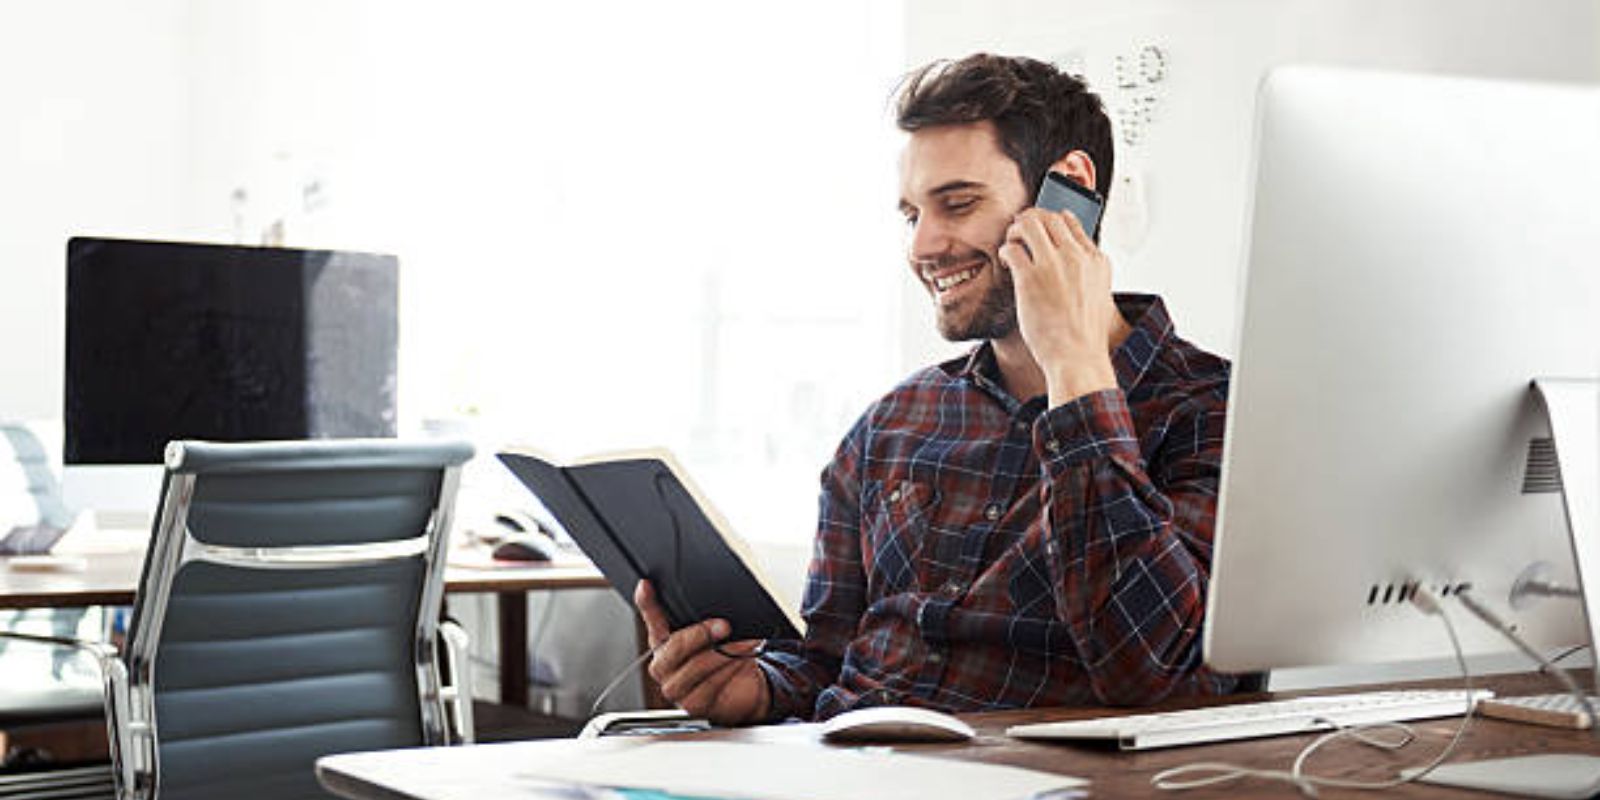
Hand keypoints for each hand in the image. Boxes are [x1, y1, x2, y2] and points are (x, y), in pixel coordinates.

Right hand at [634, 580, 771, 724]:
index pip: (651, 618)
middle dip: (702, 634)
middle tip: (725, 626)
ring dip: (725, 652)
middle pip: (675, 647)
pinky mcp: (693, 705)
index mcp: (661, 643)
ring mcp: (675, 688)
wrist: (739, 690)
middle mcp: (662, 666)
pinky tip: (740, 661)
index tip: (646, 585)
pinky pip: (711, 684)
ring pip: (697, 666)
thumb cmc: (720, 658)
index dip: (647, 603)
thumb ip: (699, 615)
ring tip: (745, 642)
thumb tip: (701, 592)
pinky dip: (729, 670)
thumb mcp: (709, 633)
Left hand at [997, 207, 1122, 404]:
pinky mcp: (1030, 278)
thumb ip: (1085, 273)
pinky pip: (1011, 248)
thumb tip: (1068, 260)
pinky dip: (1005, 250)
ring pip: (1029, 224)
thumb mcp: (1098, 296)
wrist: (1078, 358)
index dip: (1051, 220)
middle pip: (1048, 216)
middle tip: (1020, 233)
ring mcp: (1053, 265)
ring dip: (1015, 230)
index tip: (1040, 229)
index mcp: (1096, 261)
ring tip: (1012, 244)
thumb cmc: (1084, 336)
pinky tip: (1006, 263)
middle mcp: (1077, 257)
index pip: (1071, 222)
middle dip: (1029, 220)